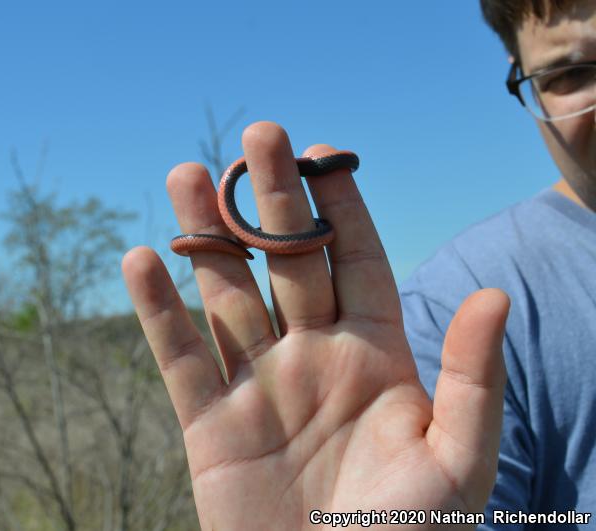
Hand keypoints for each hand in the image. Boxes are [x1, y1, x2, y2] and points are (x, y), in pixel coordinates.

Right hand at [122, 121, 509, 529]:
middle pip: (286, 263)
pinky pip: (179, 357)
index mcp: (374, 355)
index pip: (357, 262)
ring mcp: (257, 385)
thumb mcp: (458, 461)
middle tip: (257, 137)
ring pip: (225, 294)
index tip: (325, 152)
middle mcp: (312, 356)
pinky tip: (140, 260)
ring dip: (205, 237)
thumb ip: (472, 378)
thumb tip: (495, 294)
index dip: (342, 208)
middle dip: (272, 201)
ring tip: (187, 175)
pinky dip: (156, 311)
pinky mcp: (209, 422)